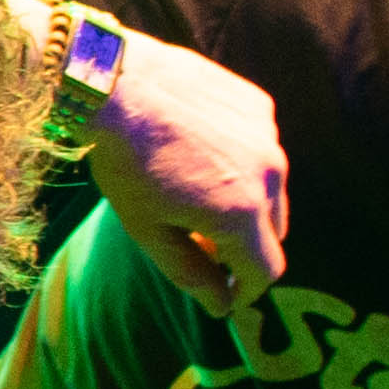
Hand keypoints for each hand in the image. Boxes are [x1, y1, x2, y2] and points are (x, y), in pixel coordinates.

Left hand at [84, 38, 289, 307]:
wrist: (115, 82)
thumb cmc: (124, 162)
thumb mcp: (148, 230)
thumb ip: (191, 273)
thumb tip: (222, 306)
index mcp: (243, 213)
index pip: (267, 271)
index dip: (245, 289)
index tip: (224, 291)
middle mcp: (269, 174)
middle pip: (273, 231)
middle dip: (244, 247)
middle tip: (200, 242)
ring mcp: (268, 136)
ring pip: (271, 189)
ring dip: (244, 202)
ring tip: (193, 192)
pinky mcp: (259, 106)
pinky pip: (261, 148)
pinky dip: (240, 161)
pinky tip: (198, 150)